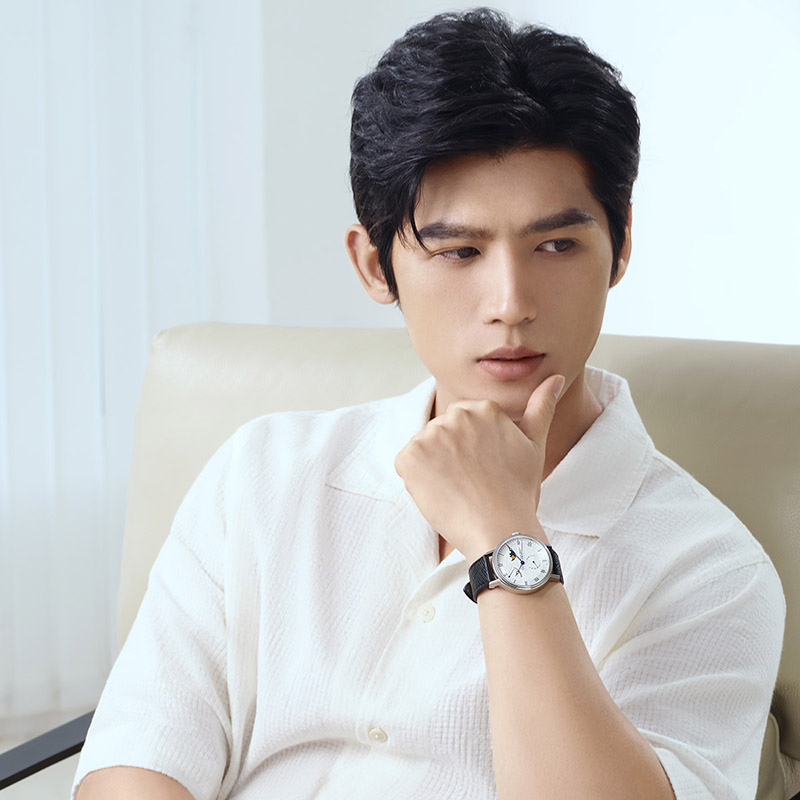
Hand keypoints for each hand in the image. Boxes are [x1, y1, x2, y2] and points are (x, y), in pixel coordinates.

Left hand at [394, 374, 564, 560]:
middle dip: (451, 456)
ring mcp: (430, 435)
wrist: (500, 530)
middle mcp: (455, 415)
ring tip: (458, 490)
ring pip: (424, 449)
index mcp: (483, 409)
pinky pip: (407, 465)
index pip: (464, 424)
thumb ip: (542, 406)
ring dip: (433, 467)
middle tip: (471, 483)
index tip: (483, 470)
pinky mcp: (410, 457)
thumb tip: (557, 377)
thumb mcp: (534, 445)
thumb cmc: (519, 491)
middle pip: (442, 434)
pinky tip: (440, 494)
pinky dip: (416, 480)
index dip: (470, 451)